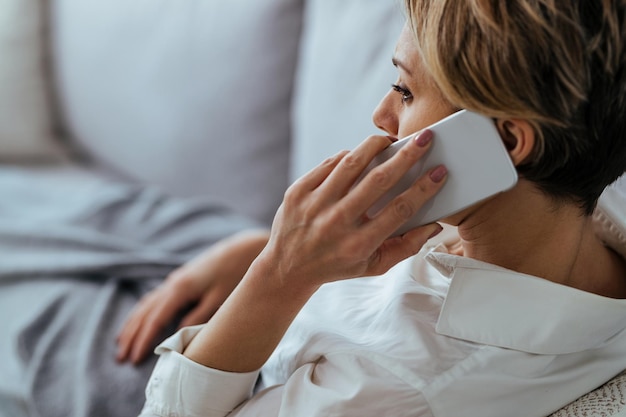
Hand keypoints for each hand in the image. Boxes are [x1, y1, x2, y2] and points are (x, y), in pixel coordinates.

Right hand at [116, 229, 268, 363]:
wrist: (241, 249)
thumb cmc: (233, 274)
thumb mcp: (218, 299)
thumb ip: (198, 317)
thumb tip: (178, 334)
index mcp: (180, 289)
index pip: (155, 320)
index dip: (143, 341)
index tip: (134, 360)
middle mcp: (172, 283)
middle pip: (144, 313)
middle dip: (131, 336)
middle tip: (120, 358)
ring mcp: (174, 280)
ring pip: (145, 304)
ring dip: (132, 324)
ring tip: (120, 343)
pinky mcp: (179, 279)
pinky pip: (153, 298)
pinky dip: (142, 311)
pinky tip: (138, 319)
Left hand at [182, 130, 447, 372]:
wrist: (287, 269)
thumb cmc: (337, 266)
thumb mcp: (374, 266)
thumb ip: (406, 247)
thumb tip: (433, 224)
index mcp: (358, 245)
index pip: (399, 210)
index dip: (424, 188)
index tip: (440, 171)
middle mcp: (336, 223)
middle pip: (379, 180)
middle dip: (407, 156)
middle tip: (424, 139)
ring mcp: (314, 205)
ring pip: (352, 162)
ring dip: (376, 145)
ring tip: (390, 140)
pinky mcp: (297, 191)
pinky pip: (329, 164)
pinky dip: (348, 155)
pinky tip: (361, 154)